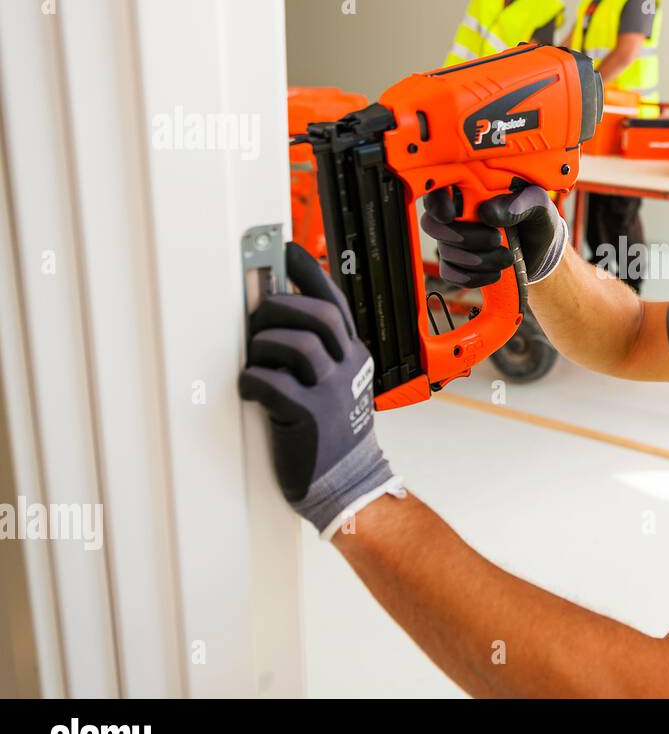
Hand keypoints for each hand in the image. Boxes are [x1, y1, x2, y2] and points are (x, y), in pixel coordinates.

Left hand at [238, 242, 404, 537]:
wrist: (348, 481)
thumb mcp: (337, 384)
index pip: (334, 301)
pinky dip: (253, 381)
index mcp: (353, 354)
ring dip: (265, 345)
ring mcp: (331, 391)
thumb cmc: (334, 431)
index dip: (308, 273)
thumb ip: (318, 352)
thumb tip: (274, 315)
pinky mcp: (309, 416)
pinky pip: (273, 384)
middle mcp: (347, 366)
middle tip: (257, 319)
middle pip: (316, 315)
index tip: (287, 252)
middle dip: (277, 307)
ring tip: (256, 360)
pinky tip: (251, 389)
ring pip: (297, 344)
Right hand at [421, 184, 567, 287]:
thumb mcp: (538, 206)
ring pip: (446, 252)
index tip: (450, 215)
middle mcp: (455, 214)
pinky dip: (474, 277)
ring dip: (478, 260)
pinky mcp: (456, 265)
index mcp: (471, 190)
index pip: (438, 190)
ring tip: (507, 257)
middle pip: (433, 225)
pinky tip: (496, 273)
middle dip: (464, 237)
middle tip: (495, 239)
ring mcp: (452, 240)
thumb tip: (489, 213)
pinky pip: (450, 274)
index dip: (436, 203)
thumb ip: (518, 204)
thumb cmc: (536, 220)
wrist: (541, 252)